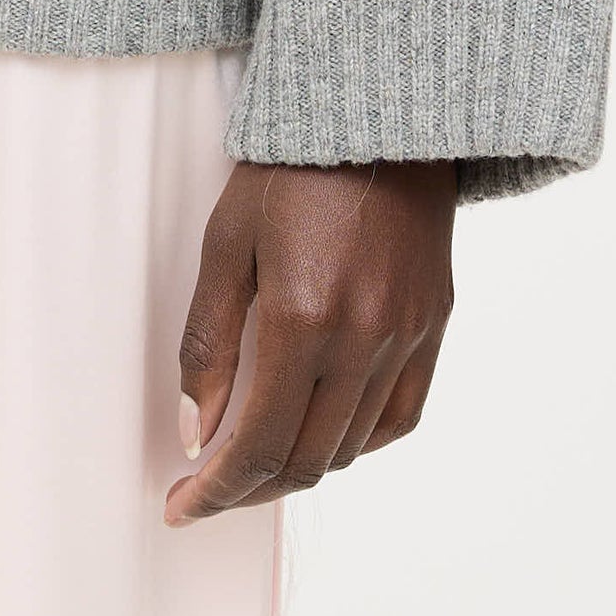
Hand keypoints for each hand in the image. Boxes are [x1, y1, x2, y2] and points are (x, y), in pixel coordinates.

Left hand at [167, 158, 454, 522]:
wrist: (374, 108)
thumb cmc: (288, 167)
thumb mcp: (225, 243)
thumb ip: (208, 343)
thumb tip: (196, 430)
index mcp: (305, 318)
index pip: (259, 443)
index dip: (216, 489)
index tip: (182, 507)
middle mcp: (364, 338)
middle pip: (307, 460)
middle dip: (249, 490)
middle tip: (207, 492)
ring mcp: (408, 334)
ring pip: (353, 447)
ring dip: (300, 469)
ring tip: (255, 462)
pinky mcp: (434, 322)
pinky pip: (400, 416)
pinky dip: (359, 442)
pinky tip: (323, 435)